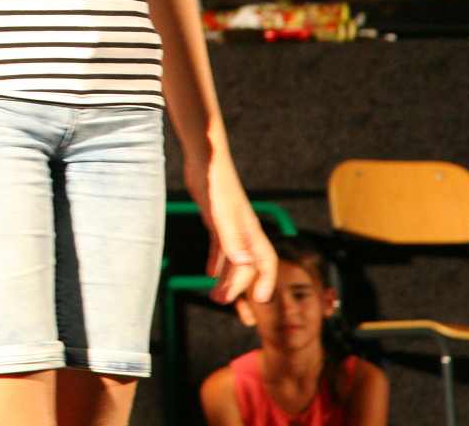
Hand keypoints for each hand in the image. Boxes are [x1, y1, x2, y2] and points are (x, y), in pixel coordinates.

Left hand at [186, 154, 277, 304]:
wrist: (204, 156)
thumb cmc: (214, 182)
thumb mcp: (219, 214)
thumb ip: (231, 239)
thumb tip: (244, 265)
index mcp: (249, 231)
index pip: (265, 263)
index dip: (264, 283)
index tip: (259, 303)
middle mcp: (243, 230)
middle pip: (249, 266)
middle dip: (244, 290)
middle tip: (233, 311)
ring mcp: (230, 225)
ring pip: (234, 259)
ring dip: (227, 280)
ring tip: (216, 298)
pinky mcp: (216, 218)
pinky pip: (220, 247)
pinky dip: (216, 262)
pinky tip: (209, 273)